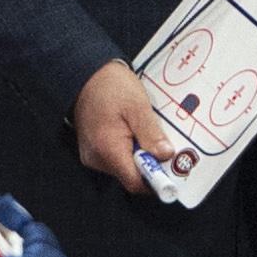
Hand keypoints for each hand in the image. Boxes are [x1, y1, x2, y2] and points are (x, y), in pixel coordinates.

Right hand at [72, 60, 172, 192]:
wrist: (86, 74)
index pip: (135, 182)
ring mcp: (93, 155)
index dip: (155, 179)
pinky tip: (133, 131)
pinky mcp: (94, 150)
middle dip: (149, 163)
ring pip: (125, 167)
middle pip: (131, 175)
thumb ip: (151, 134)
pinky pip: (117, 158)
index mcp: (108, 149)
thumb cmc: (109, 86)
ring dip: (139, 154)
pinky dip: (129, 149)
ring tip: (142, 131)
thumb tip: (166, 155)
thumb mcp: (138, 107)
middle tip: (159, 142)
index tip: (171, 170)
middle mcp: (97, 158)